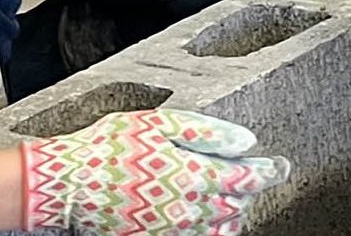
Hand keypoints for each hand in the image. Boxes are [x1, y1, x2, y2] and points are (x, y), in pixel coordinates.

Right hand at [22, 109, 290, 234]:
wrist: (68, 185)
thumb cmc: (109, 147)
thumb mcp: (157, 124)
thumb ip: (206, 132)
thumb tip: (246, 141)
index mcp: (194, 176)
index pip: (248, 178)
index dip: (271, 172)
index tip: (282, 165)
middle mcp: (190, 210)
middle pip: (237, 206)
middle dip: (248, 190)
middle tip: (249, 175)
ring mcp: (173, 231)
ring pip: (220, 229)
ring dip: (231, 214)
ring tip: (228, 197)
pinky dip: (208, 230)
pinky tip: (202, 217)